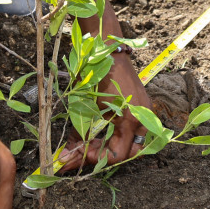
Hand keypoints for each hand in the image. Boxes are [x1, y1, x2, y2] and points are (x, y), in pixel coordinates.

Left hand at [58, 52, 152, 169]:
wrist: (107, 50)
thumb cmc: (94, 75)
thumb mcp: (83, 107)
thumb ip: (78, 134)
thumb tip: (65, 158)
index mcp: (129, 119)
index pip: (117, 154)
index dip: (97, 158)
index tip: (79, 154)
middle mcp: (141, 118)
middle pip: (129, 152)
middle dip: (106, 155)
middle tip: (86, 151)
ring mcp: (144, 111)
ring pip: (132, 142)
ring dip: (112, 146)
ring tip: (91, 142)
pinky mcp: (141, 105)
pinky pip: (133, 129)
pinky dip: (117, 134)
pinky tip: (100, 131)